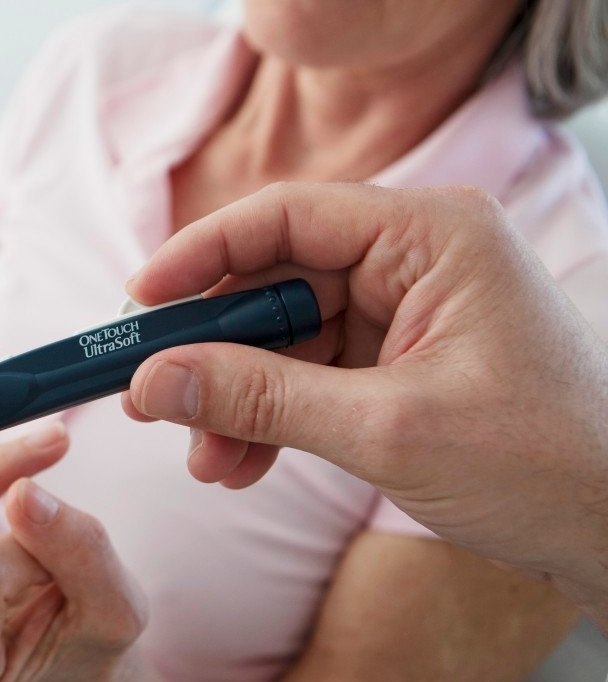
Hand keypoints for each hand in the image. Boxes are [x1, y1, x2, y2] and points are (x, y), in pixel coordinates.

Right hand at [122, 182, 607, 605]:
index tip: (138, 305)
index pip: (286, 216)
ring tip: (206, 461)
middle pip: (276, 280)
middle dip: (214, 351)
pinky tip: (240, 465)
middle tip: (153, 401)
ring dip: (236, 398)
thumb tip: (151, 380)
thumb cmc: (544, 463)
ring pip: (285, 336)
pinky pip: (310, 374)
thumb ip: (260, 397)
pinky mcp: (403, 359)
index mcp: (431, 233)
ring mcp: (409, 309)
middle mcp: (416, 257)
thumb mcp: (385, 429)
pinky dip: (270, 418)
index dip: (201, 255)